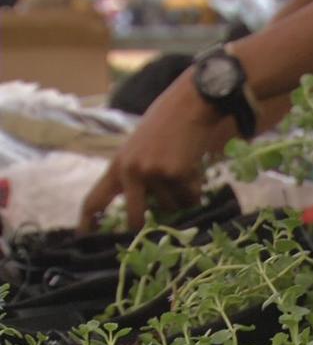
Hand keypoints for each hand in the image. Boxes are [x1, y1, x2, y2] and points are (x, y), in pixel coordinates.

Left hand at [78, 74, 217, 232]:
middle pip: (134, 218)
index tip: (84, 240)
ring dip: (179, 199)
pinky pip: (189, 196)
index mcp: (117, 165)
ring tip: (184, 175)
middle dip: (143, 229)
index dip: (87, 224)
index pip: (94, 200)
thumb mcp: (139, 148)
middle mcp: (132, 171)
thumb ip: (136, 174)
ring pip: (169, 206)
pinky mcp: (177, 173)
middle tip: (152, 233)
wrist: (190, 104)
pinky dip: (194, 190)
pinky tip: (195, 169)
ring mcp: (155, 173)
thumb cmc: (167, 122)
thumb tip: (145, 208)